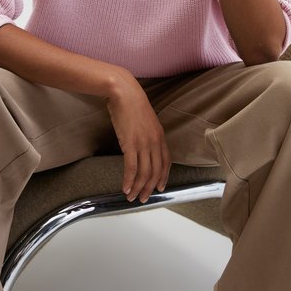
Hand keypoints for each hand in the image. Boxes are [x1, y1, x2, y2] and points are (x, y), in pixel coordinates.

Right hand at [105, 66, 170, 202]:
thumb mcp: (146, 119)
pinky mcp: (130, 144)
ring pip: (143, 173)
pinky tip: (125, 188)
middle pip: (155, 171)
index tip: (159, 187)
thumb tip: (143, 145)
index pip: (166, 162)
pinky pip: (131, 168)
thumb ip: (147, 133)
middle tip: (144, 199)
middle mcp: (154, 142)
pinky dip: (129, 180)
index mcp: (160, 136)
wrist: (124, 92)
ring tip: (132, 197)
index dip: (163, 177)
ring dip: (138, 188)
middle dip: (149, 188)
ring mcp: (143, 143)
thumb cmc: (132, 103)